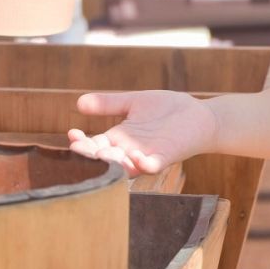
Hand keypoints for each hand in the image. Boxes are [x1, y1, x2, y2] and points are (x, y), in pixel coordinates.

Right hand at [67, 90, 217, 175]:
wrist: (198, 116)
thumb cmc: (166, 110)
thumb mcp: (133, 103)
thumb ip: (109, 103)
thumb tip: (79, 102)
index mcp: (119, 137)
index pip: (94, 144)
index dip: (82, 142)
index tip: (71, 133)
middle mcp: (129, 150)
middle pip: (105, 158)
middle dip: (92, 155)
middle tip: (79, 148)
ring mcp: (147, 155)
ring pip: (125, 166)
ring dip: (114, 162)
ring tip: (102, 154)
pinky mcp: (166, 156)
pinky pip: (152, 166)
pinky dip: (143, 164)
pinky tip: (136, 156)